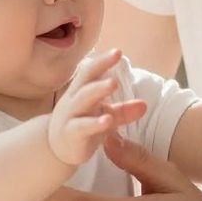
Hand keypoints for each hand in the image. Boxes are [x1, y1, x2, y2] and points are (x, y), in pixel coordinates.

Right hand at [46, 44, 147, 167]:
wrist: (57, 149)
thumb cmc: (82, 126)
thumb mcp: (104, 116)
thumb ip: (123, 111)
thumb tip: (144, 105)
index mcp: (81, 91)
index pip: (91, 71)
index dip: (103, 61)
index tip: (118, 52)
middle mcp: (74, 100)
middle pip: (86, 79)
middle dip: (100, 66)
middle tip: (117, 55)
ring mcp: (70, 116)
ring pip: (82, 99)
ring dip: (97, 90)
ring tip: (113, 83)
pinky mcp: (71, 134)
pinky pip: (81, 127)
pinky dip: (94, 123)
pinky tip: (108, 120)